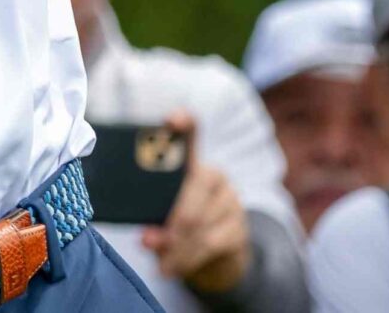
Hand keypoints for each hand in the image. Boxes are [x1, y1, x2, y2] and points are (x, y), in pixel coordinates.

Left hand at [139, 115, 249, 297]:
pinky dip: (187, 260)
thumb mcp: (162, 214)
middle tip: (147, 240)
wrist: (216, 254)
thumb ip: (153, 218)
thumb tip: (147, 236)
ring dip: (176, 247)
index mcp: (189, 163)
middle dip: (171, 218)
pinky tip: (170, 269)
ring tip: (158, 262)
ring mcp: (231, 201)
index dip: (182, 123)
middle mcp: (214, 175)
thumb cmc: (176, 224)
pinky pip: (211, 244)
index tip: (172, 119)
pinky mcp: (240, 228)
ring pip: (201, 223)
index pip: (190, 133)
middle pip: (195, 188)